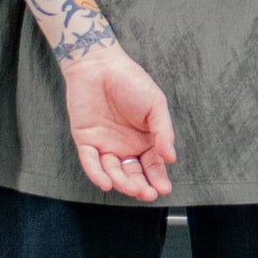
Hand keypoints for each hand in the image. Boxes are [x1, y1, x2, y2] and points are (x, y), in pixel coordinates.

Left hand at [63, 43, 176, 201]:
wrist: (100, 64)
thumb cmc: (131, 81)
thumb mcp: (155, 105)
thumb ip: (163, 132)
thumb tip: (171, 157)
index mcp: (145, 140)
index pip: (152, 165)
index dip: (158, 178)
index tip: (163, 189)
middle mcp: (125, 147)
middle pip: (133, 173)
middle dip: (140, 186)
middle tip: (147, 193)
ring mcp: (104, 145)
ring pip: (113, 171)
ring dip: (122, 182)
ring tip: (132, 187)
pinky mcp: (85, 140)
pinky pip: (91, 162)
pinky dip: (97, 174)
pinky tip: (107, 183)